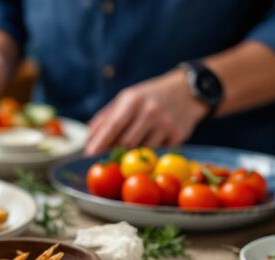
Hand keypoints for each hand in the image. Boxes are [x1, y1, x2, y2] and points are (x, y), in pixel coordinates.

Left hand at [84, 70, 208, 155]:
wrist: (187, 90)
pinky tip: (156, 138)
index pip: (113, 126)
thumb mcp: (127, 98)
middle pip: (126, 143)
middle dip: (116, 151)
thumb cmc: (149, 96)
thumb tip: (87, 138)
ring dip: (135, 151)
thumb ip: (106, 117)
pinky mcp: (179, 135)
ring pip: (142, 150)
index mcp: (133, 100)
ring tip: (138, 142)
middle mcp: (150, 111)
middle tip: (111, 155)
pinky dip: (153, 149)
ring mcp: (166, 124)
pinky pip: (158, 151)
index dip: (100, 142)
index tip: (88, 154)